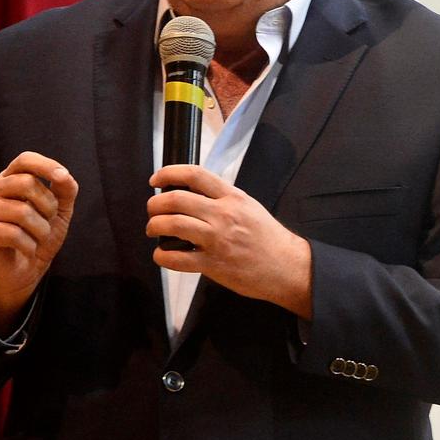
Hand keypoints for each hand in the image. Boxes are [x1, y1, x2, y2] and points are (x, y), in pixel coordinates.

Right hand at [0, 151, 77, 330]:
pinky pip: (13, 233)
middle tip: (46, 223)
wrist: (25, 273)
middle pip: (26, 183)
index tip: (63, 178)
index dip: (46, 165)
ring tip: (36, 239)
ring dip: (40, 230)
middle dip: (48, 206)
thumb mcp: (59, 212)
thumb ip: (65, 190)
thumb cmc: (39, 237)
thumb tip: (64, 175)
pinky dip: (28, 245)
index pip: (25, 160)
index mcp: (10, 179)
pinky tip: (25, 250)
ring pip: (22, 211)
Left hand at [146, 165, 311, 318]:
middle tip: (152, 210)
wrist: (286, 266)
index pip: (195, 175)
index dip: (169, 173)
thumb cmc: (268, 237)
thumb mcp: (248, 206)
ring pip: (172, 225)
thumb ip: (222, 199)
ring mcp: (217, 240)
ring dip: (154, 226)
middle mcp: (223, 215)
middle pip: (176, 200)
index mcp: (232, 197)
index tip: (156, 179)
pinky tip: (162, 255)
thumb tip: (191, 194)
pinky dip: (162, 256)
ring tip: (153, 229)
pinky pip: (177, 258)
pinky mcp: (213, 265)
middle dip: (155, 204)